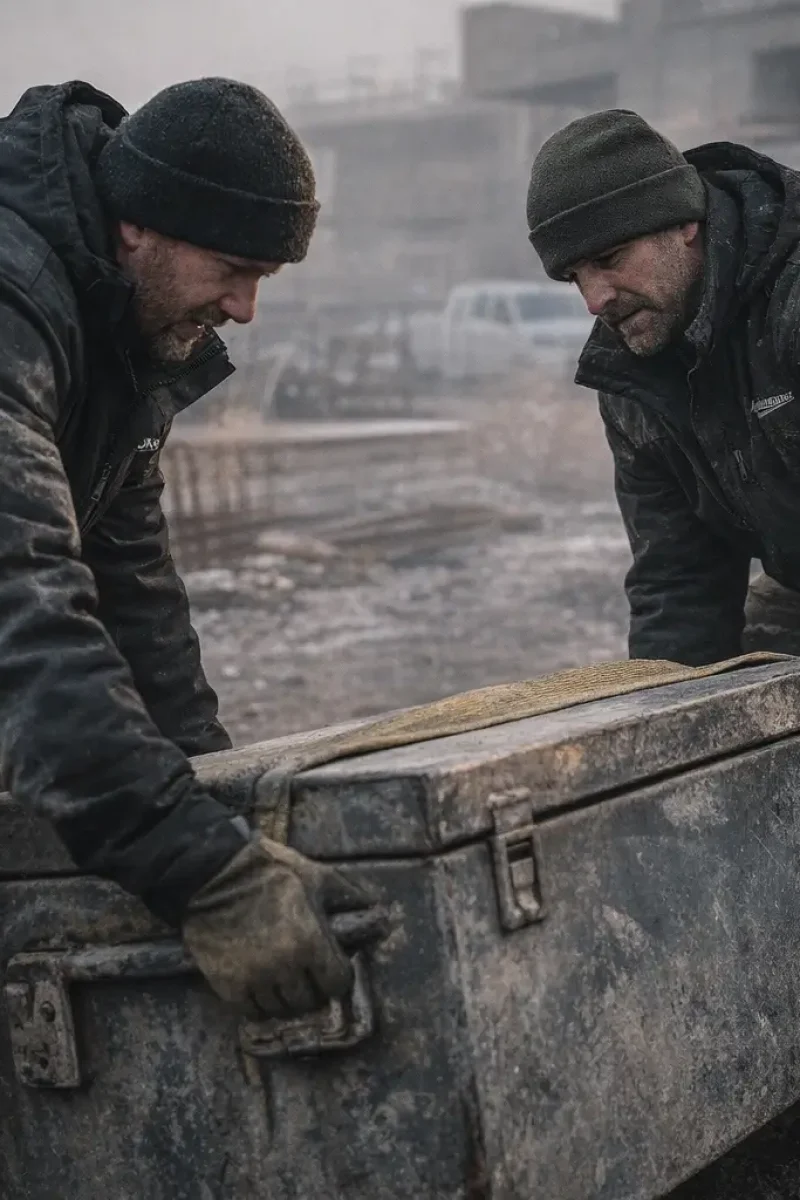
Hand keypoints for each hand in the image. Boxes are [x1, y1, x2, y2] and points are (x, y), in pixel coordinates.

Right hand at [182, 835, 377, 1018]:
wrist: (213, 873)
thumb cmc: (270, 871)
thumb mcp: (316, 875)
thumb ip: (349, 894)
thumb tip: (380, 908)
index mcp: (310, 941)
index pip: (336, 984)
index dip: (336, 977)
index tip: (330, 968)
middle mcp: (284, 967)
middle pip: (309, 1002)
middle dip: (312, 990)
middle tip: (306, 975)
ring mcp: (254, 978)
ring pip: (280, 1010)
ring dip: (285, 999)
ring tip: (283, 982)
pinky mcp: (227, 984)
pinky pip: (251, 1011)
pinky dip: (258, 1004)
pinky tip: (261, 987)